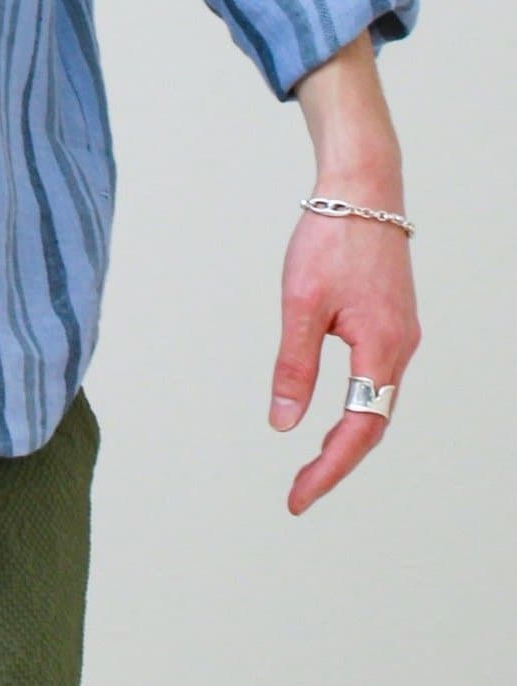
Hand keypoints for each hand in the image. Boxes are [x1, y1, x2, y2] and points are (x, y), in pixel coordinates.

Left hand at [269, 185, 420, 513]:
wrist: (362, 188)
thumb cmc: (332, 237)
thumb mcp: (301, 302)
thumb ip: (295, 365)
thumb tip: (285, 423)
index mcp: (382, 348)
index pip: (359, 430)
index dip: (329, 470)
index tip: (298, 497)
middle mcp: (400, 348)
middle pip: (374, 424)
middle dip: (337, 462)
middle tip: (300, 490)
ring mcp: (400, 335)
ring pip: (378, 402)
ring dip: (349, 436)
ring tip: (313, 464)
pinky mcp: (392, 321)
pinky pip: (378, 379)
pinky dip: (358, 406)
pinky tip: (335, 413)